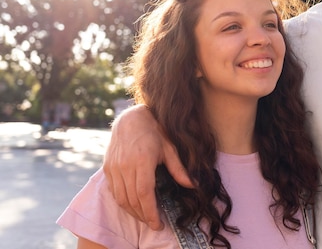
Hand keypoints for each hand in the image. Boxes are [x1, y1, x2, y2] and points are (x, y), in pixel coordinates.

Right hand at [103, 104, 192, 229]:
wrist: (131, 119)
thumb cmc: (154, 131)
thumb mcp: (170, 148)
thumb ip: (179, 169)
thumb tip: (193, 185)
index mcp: (142, 160)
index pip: (144, 194)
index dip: (150, 212)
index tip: (158, 224)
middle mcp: (125, 166)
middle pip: (132, 200)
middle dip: (143, 216)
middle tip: (154, 224)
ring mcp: (114, 167)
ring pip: (121, 198)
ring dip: (132, 212)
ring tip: (145, 217)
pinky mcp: (108, 168)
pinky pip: (114, 191)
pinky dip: (123, 202)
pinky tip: (133, 205)